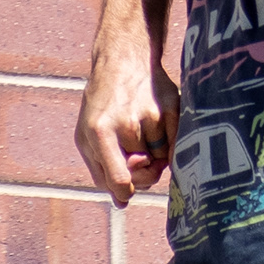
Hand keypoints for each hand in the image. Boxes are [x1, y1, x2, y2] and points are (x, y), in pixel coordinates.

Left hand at [80, 33, 178, 205]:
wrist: (123, 60)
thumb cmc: (102, 105)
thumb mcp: (87, 136)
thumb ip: (101, 171)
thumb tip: (121, 202)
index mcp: (99, 132)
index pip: (119, 178)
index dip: (126, 191)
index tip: (127, 192)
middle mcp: (125, 123)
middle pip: (144, 172)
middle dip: (143, 173)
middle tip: (137, 159)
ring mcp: (150, 115)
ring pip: (161, 159)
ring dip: (155, 154)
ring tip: (143, 131)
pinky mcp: (171, 108)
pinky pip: (176, 144)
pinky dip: (170, 144)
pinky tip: (158, 127)